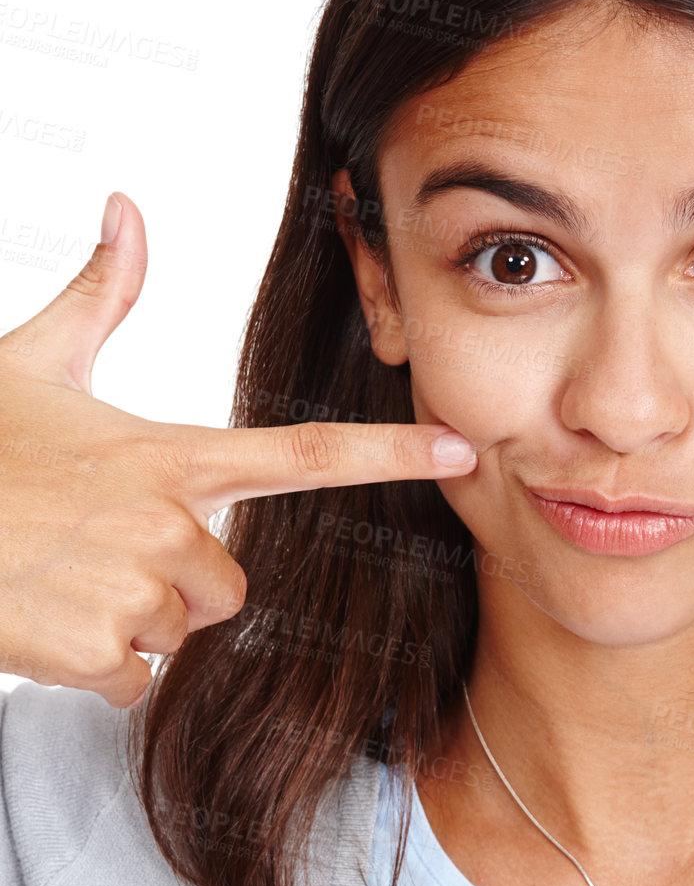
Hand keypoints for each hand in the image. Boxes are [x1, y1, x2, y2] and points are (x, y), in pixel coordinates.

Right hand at [0, 192, 477, 708]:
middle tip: (96, 551)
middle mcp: (167, 521)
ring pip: (179, 634)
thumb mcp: (33, 362)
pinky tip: (43, 620)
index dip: (386, 452)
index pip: (302, 452)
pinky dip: (93, 668)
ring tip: (63, 577)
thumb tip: (126, 204)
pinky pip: (134, 681)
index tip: (459, 448)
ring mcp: (135, 587)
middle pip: (232, 587)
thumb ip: (101, 296)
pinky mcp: (97, 648)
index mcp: (169, 453)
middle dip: (175, 585)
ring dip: (129, 624)